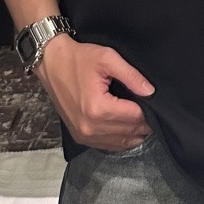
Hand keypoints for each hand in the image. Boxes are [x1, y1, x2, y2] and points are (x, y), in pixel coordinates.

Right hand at [36, 36, 153, 151]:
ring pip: (120, 143)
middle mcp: (90, 127)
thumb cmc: (79, 58)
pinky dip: (120, 139)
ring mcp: (84, 135)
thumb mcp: (107, 58)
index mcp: (98, 108)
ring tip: (139, 118)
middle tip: (149, 109)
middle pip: (129, 132)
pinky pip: (107, 146)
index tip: (151, 101)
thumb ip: (131, 75)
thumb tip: (150, 92)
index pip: (135, 117)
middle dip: (142, 123)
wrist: (52, 63)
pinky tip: (125, 127)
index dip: (147, 110)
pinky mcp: (80, 137)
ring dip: (133, 133)